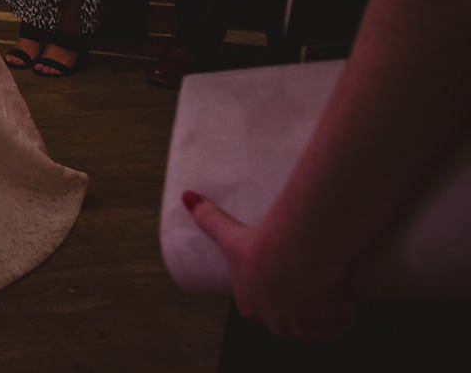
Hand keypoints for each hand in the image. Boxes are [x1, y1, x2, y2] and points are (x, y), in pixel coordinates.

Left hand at [183, 191, 356, 341]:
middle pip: (284, 316)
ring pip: (310, 321)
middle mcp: (273, 322)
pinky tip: (338, 292)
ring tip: (322, 282)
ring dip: (316, 307)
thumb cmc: (263, 248)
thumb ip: (207, 217)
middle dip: (292, 301)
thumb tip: (187, 198)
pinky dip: (339, 310)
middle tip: (303, 275)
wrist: (300, 258)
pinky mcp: (328, 328)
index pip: (256, 305)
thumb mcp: (229, 233)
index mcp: (248, 305)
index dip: (267, 291)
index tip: (278, 275)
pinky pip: (335, 322)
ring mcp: (302, 328)